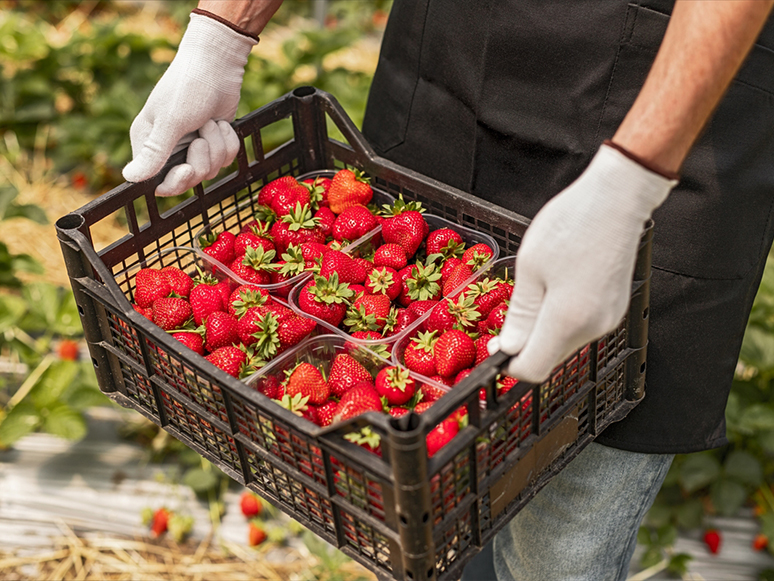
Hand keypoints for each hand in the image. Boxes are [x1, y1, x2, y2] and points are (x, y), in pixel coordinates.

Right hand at [122, 13, 256, 195]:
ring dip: (217, 146)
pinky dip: (229, 141)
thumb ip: (154, 153)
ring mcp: (192, 146)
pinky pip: (226, 158)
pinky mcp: (213, 142)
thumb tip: (130, 178)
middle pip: (190, 180)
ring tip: (210, 122)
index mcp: (149, 144)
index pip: (159, 183)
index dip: (176, 183)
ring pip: (212, 170)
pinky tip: (221, 123)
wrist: (217, 65)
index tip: (188, 169)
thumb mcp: (170, 122)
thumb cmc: (188, 87)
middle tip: (201, 138)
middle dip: (202, 160)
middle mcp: (169, 149)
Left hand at [488, 143, 676, 381]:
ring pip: (563, 342)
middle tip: (509, 313)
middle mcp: (592, 328)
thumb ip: (520, 315)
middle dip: (524, 344)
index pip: (533, 369)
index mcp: (566, 321)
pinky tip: (556, 288)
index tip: (495, 345)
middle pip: (549, 358)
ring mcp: (608, 320)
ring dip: (543, 329)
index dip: (509, 363)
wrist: (618, 199)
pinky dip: (561, 318)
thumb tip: (508, 348)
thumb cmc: (572, 225)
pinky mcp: (614, 309)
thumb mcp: (530, 268)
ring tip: (536, 290)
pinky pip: (580, 327)